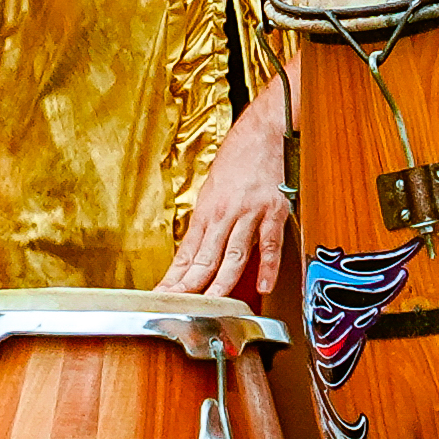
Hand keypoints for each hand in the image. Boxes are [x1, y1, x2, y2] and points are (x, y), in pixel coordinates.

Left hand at [166, 119, 293, 303]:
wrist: (262, 131)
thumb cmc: (237, 158)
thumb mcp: (213, 189)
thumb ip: (208, 221)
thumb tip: (196, 249)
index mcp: (207, 210)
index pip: (187, 252)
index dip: (175, 276)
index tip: (164, 295)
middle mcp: (225, 214)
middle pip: (206, 258)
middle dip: (191, 286)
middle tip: (179, 307)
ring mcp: (250, 213)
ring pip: (234, 255)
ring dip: (222, 282)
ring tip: (212, 304)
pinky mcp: (274, 211)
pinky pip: (270, 243)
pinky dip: (268, 267)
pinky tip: (262, 286)